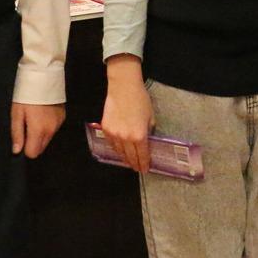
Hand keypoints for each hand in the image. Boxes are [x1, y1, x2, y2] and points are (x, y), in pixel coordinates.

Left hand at [12, 101, 63, 158]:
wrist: (44, 78)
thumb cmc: (26, 96)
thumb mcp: (16, 114)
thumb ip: (17, 134)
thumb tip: (17, 151)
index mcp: (38, 130)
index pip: (33, 153)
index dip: (25, 149)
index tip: (21, 139)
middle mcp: (51, 130)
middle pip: (41, 148)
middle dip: (33, 143)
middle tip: (26, 128)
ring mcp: (58, 124)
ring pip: (47, 139)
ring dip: (40, 135)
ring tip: (34, 119)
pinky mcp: (62, 118)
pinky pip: (53, 130)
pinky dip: (47, 127)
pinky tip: (43, 115)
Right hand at [100, 55, 153, 172]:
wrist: (124, 88)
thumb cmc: (141, 100)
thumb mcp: (151, 117)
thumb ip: (149, 132)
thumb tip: (148, 141)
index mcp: (139, 136)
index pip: (142, 156)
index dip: (144, 164)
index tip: (145, 169)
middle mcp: (126, 139)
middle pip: (130, 157)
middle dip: (134, 164)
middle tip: (137, 168)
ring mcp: (114, 135)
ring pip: (119, 152)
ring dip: (124, 158)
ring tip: (128, 161)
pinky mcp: (106, 129)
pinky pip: (111, 144)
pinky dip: (116, 148)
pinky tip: (119, 150)